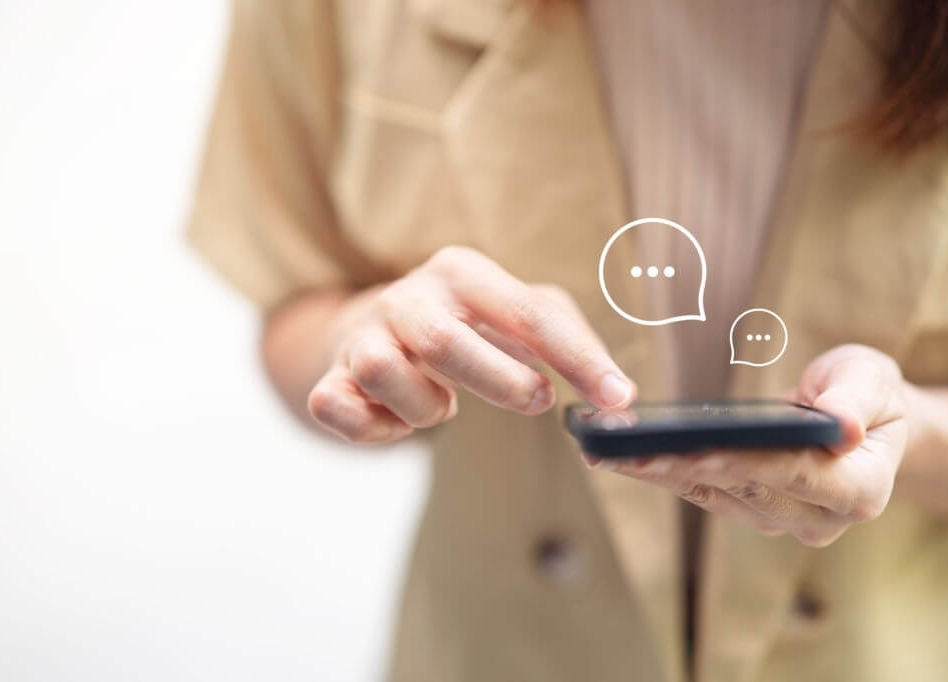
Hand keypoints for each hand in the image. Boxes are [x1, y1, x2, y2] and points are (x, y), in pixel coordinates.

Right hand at [307, 246, 635, 441]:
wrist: (372, 325)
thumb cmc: (463, 322)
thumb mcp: (516, 312)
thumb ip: (569, 338)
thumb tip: (615, 393)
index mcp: (461, 273)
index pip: (527, 313)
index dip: (578, 359)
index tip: (617, 398)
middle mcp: (407, 298)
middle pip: (447, 344)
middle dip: (500, 383)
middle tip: (534, 399)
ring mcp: (362, 337)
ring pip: (388, 376)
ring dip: (426, 407)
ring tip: (442, 403)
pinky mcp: (329, 378)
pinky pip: (338, 410)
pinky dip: (376, 429)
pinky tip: (395, 419)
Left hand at [588, 344, 909, 546]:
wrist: (861, 424)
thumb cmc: (868, 395)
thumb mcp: (873, 380)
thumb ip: (858, 398)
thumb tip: (843, 426)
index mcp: (858, 491)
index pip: (793, 473)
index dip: (743, 459)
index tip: (695, 447)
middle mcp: (815, 519)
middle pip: (740, 487)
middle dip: (679, 465)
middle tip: (626, 447)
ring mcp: (777, 521)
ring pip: (708, 494)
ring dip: (654, 471)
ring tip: (604, 448)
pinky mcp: (744, 509)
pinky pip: (696, 491)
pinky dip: (655, 471)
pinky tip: (613, 455)